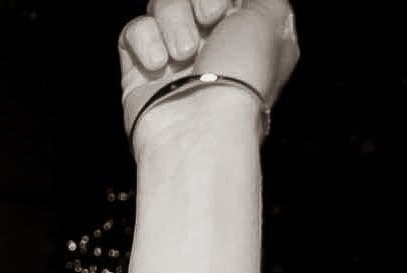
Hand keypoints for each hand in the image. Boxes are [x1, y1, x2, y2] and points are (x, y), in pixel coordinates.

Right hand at [118, 0, 299, 139]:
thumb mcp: (273, 19)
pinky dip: (146, 41)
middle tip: (210, 19)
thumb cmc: (243, 76)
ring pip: (162, 5)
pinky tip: (159, 65)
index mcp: (246, 33)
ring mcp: (174, 58)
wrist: (201, 127)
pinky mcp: (139, 71)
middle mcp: (212, 44)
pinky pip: (134, 31)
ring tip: (183, 56)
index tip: (228, 7)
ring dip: (174, 22)